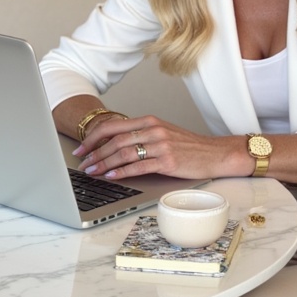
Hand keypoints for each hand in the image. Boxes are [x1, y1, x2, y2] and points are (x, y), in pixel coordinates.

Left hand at [72, 113, 239, 180]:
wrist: (215, 153)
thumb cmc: (189, 146)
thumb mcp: (164, 134)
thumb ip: (141, 136)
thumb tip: (114, 147)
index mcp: (150, 121)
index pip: (113, 126)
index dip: (93, 138)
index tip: (81, 149)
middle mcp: (154, 130)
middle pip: (115, 141)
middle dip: (94, 153)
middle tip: (82, 163)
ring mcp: (161, 145)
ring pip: (124, 153)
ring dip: (104, 163)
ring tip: (92, 172)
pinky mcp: (167, 161)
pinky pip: (139, 166)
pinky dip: (122, 171)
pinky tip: (112, 176)